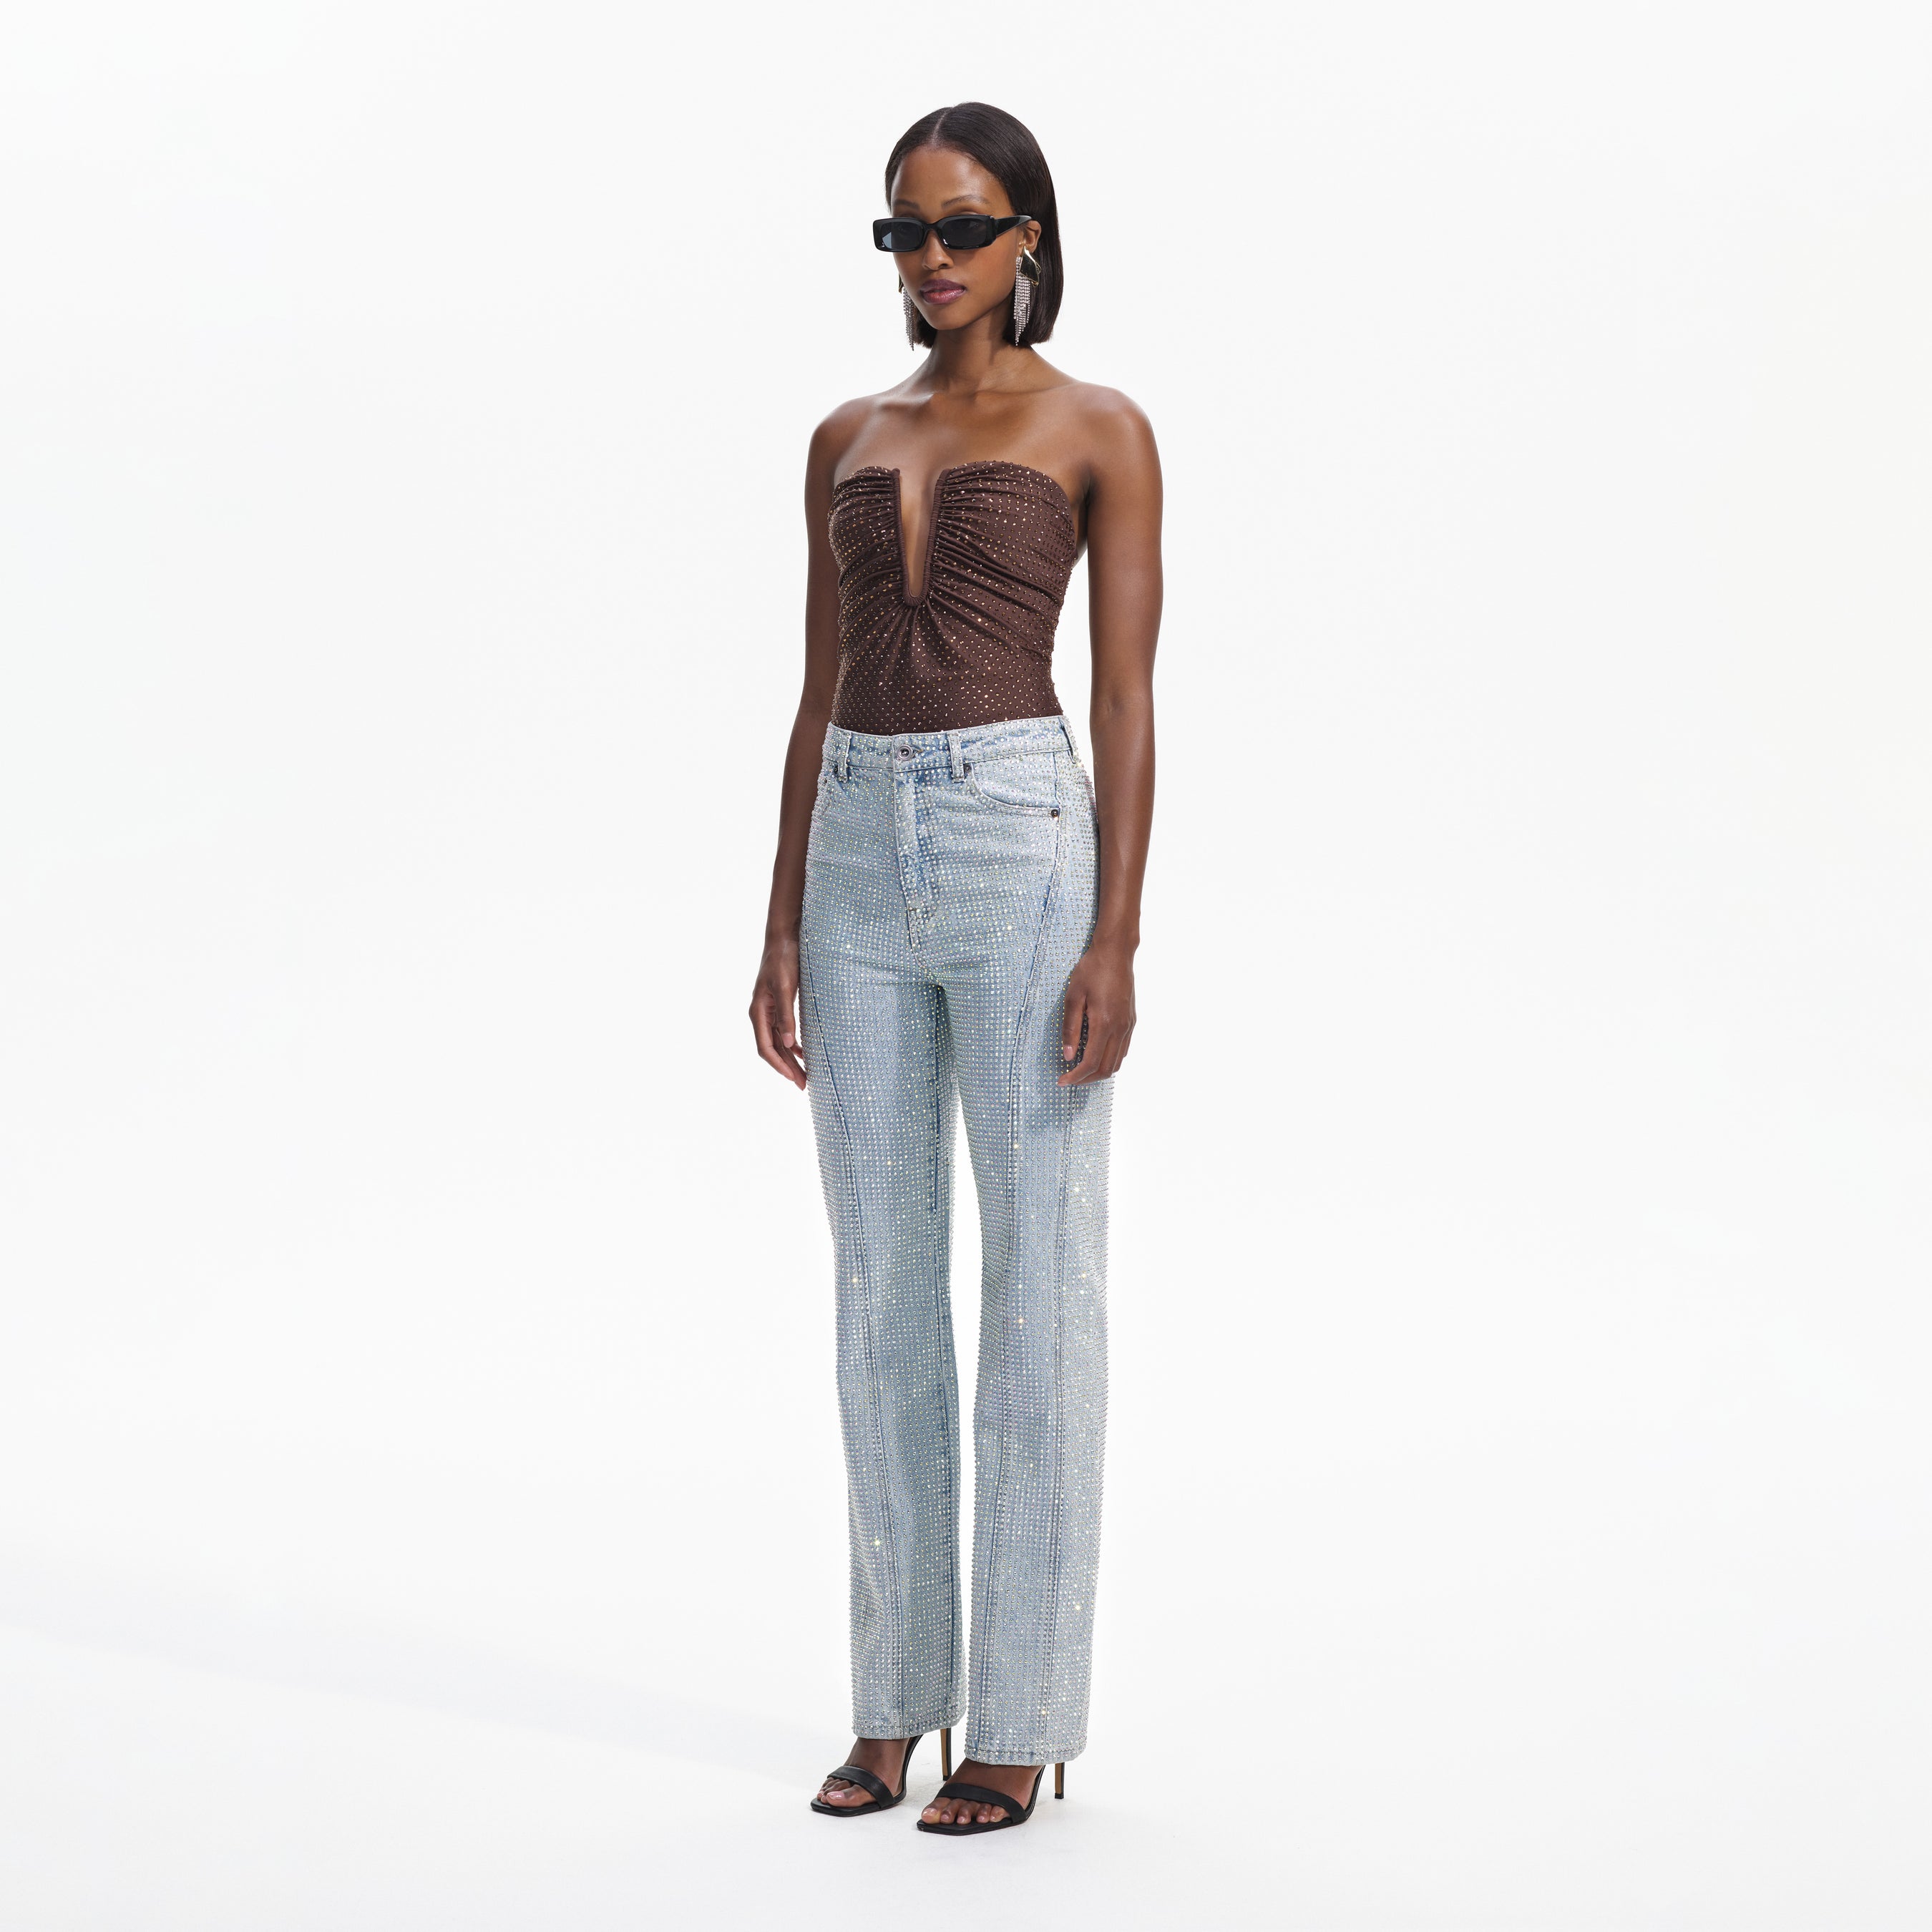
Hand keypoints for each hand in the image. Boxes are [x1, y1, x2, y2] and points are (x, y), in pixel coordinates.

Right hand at [750, 938, 805, 1087]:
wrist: (785, 936)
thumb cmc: (784, 959)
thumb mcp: (787, 987)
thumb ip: (786, 1015)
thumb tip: (789, 1044)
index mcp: (759, 1011)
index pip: (765, 1047)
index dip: (779, 1066)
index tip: (793, 1079)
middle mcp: (762, 1013)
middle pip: (773, 1049)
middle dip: (788, 1068)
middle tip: (805, 1085)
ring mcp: (770, 1009)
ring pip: (779, 1042)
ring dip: (792, 1059)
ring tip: (807, 1074)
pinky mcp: (781, 1004)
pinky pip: (785, 1031)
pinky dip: (795, 1044)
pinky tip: (806, 1051)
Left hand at [1059, 941, 1134, 1084]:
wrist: (1115, 953)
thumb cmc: (1091, 971)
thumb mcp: (1073, 997)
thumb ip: (1070, 1029)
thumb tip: (1068, 1056)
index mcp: (1104, 1023)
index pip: (1090, 1063)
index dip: (1076, 1077)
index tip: (1062, 1081)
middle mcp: (1120, 1028)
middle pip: (1105, 1069)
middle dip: (1086, 1079)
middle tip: (1069, 1078)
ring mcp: (1128, 1026)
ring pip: (1116, 1062)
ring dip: (1098, 1072)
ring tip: (1080, 1070)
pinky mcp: (1131, 1022)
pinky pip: (1122, 1050)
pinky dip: (1109, 1060)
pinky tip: (1095, 1055)